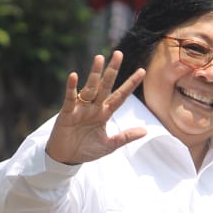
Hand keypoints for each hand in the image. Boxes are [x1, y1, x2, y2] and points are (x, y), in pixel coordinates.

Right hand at [45, 51, 146, 165]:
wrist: (66, 158)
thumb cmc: (86, 150)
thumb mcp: (109, 145)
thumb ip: (125, 136)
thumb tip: (145, 131)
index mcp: (104, 113)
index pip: (120, 96)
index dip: (130, 84)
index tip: (142, 71)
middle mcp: (94, 107)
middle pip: (105, 86)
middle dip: (112, 71)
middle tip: (118, 54)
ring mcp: (81, 108)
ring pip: (90, 88)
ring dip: (94, 74)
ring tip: (99, 58)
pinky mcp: (67, 113)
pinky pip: (70, 99)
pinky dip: (71, 88)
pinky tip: (74, 76)